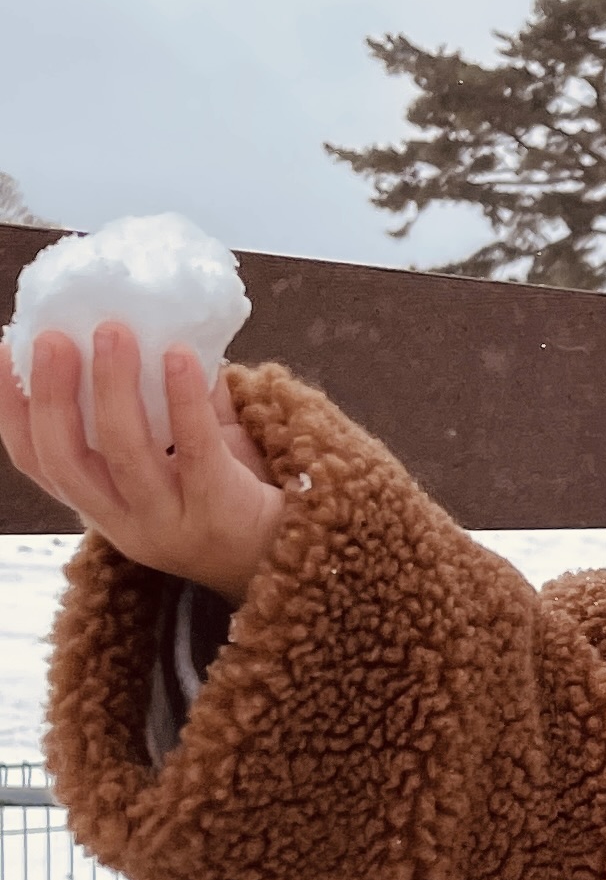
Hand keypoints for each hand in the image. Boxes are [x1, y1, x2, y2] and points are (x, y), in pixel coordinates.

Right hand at [0, 322, 285, 603]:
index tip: (7, 350)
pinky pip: (197, 452)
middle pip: (68, 462)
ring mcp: (171, 525)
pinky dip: (185, 401)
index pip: (40, 464)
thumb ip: (163, 401)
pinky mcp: (220, 514)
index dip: (13, 410)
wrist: (302, 557)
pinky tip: (182, 356)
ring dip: (114, 387)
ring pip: (125, 456)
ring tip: (114, 331)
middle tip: (53, 336)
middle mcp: (127, 524)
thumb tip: (150, 322)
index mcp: (105, 506)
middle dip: (53, 396)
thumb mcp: (180, 454)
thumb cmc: (236, 495)